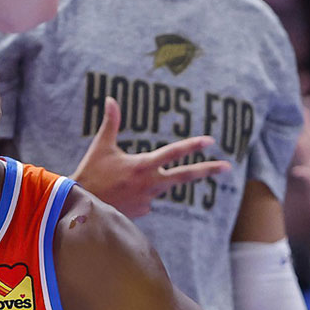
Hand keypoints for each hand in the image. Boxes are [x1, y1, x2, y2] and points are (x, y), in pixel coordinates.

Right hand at [71, 97, 230, 218]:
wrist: (81, 205)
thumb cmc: (91, 173)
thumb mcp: (101, 146)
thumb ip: (111, 122)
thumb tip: (110, 98)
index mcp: (143, 165)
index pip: (173, 152)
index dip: (193, 145)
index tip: (210, 141)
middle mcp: (150, 183)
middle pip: (185, 176)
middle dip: (208, 170)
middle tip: (227, 167)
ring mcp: (148, 199)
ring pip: (163, 186)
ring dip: (156, 180)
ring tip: (127, 179)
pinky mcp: (142, 210)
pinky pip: (149, 198)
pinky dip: (140, 193)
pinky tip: (121, 193)